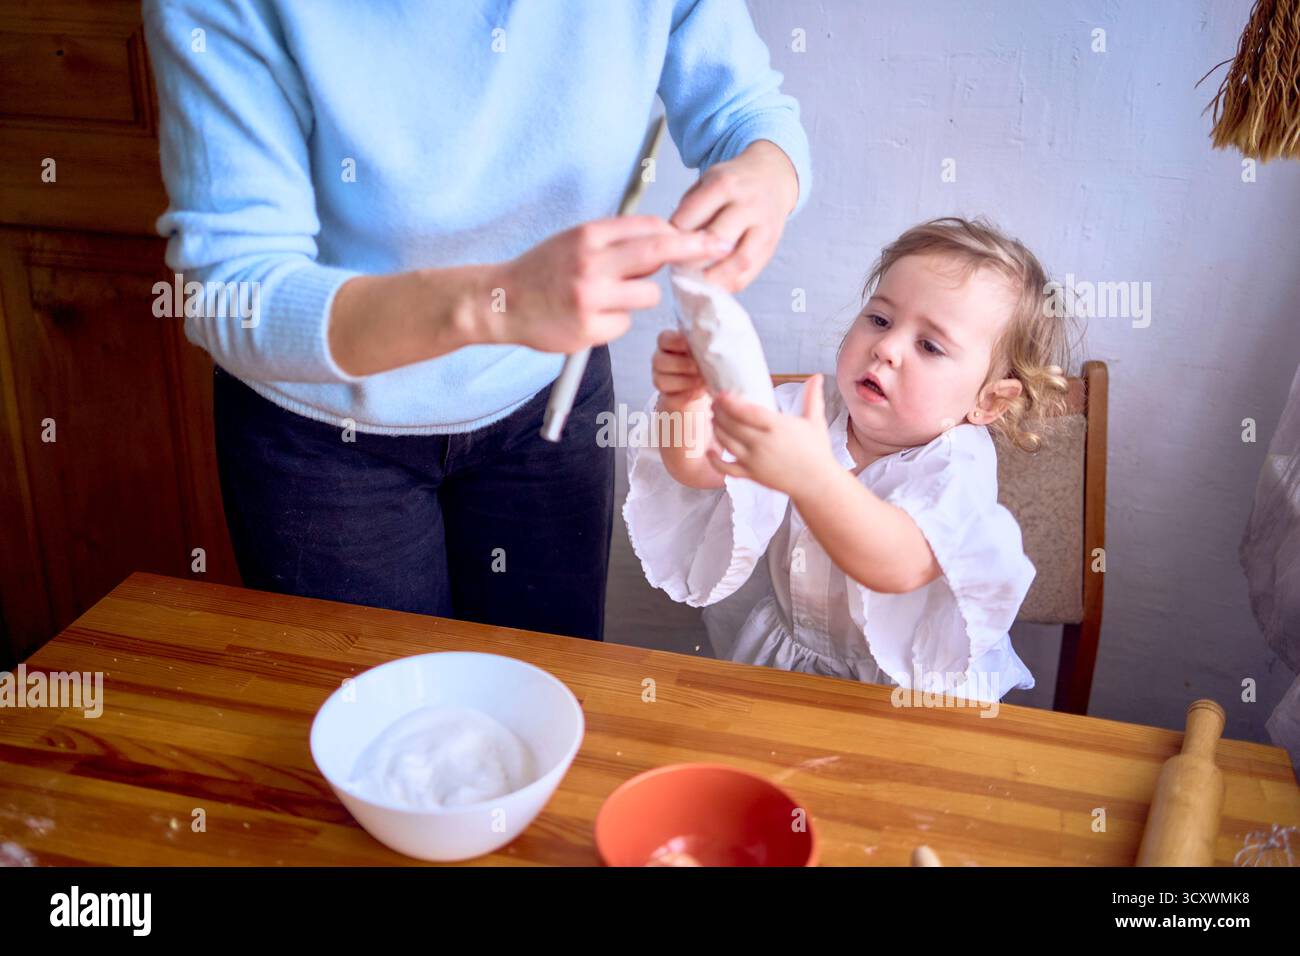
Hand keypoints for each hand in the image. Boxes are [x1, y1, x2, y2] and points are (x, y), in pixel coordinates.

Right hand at [485, 216, 731, 352]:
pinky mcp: (588, 328)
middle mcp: (591, 262)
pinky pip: (624, 324)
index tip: (705, 235)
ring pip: (647, 294)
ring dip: (638, 297)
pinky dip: (614, 322)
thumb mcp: (574, 241)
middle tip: (717, 247)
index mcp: (589, 235)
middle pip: (658, 251)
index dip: (679, 233)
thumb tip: (662, 240)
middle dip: (693, 249)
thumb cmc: (542, 270)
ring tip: (608, 297)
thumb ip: (615, 240)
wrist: (501, 301)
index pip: (648, 227)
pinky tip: (589, 318)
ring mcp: (590, 296)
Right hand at [651, 329, 706, 410]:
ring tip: (702, 381)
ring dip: (684, 381)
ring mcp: (661, 379)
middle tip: (699, 367)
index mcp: (668, 343)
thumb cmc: (706, 359)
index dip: (674, 341)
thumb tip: (719, 344)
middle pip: (659, 361)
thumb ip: (705, 345)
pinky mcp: (667, 397)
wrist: (703, 382)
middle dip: (681, 364)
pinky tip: (700, 392)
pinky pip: (671, 398)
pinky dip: (687, 395)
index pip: (663, 339)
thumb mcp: (706, 348)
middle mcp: (660, 360)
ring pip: (661, 381)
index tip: (688, 344)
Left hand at [669, 139, 798, 292]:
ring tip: (694, 282)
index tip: (665, 248)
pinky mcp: (770, 247)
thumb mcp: (705, 183)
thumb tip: (671, 245)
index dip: (672, 238)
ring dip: (712, 278)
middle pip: (714, 240)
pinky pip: (748, 274)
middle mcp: (746, 205)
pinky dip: (727, 285)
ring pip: (737, 261)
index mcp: (723, 185)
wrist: (772, 177)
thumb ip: (688, 210)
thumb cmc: (731, 184)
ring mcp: (762, 228)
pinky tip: (713, 285)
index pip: (689, 220)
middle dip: (690, 260)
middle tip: (677, 268)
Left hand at [708, 374, 835, 496]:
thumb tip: (817, 376)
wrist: (816, 483)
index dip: (730, 402)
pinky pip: (726, 468)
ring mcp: (755, 461)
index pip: (747, 412)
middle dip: (719, 412)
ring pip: (726, 442)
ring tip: (714, 418)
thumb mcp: (815, 421)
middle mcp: (763, 444)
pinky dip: (715, 460)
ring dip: (717, 428)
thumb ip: (812, 397)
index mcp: (777, 427)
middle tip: (715, 402)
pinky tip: (710, 451)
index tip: (722, 394)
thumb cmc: (816, 451)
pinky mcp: (751, 475)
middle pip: (732, 425)